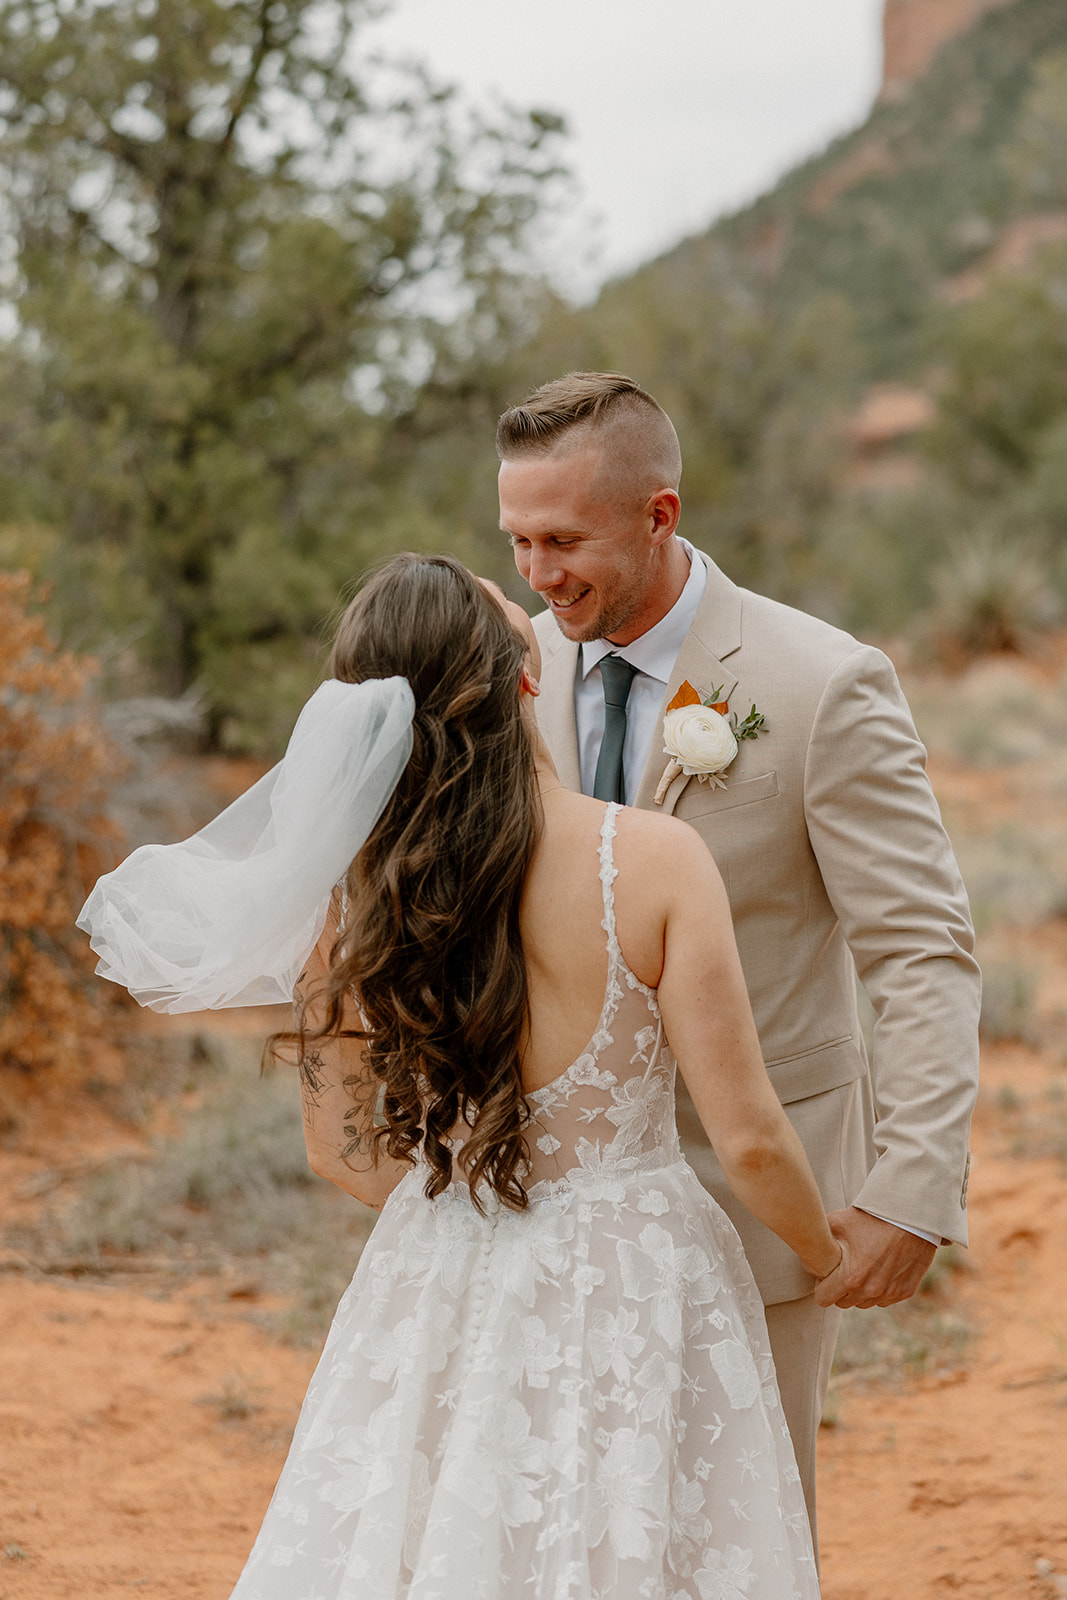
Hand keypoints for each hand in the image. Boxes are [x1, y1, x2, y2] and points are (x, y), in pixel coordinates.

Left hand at [813, 1208, 936, 1308]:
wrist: (909, 1216)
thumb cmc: (871, 1217)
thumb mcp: (837, 1222)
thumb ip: (818, 1243)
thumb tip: (809, 1257)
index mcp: (851, 1277)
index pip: (823, 1299)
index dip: (822, 1286)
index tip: (826, 1274)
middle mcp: (871, 1291)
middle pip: (843, 1302)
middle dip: (840, 1289)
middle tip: (845, 1268)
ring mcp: (889, 1293)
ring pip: (864, 1303)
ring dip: (861, 1291)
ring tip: (864, 1266)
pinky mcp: (905, 1292)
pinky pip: (884, 1299)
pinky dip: (880, 1289)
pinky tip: (881, 1268)